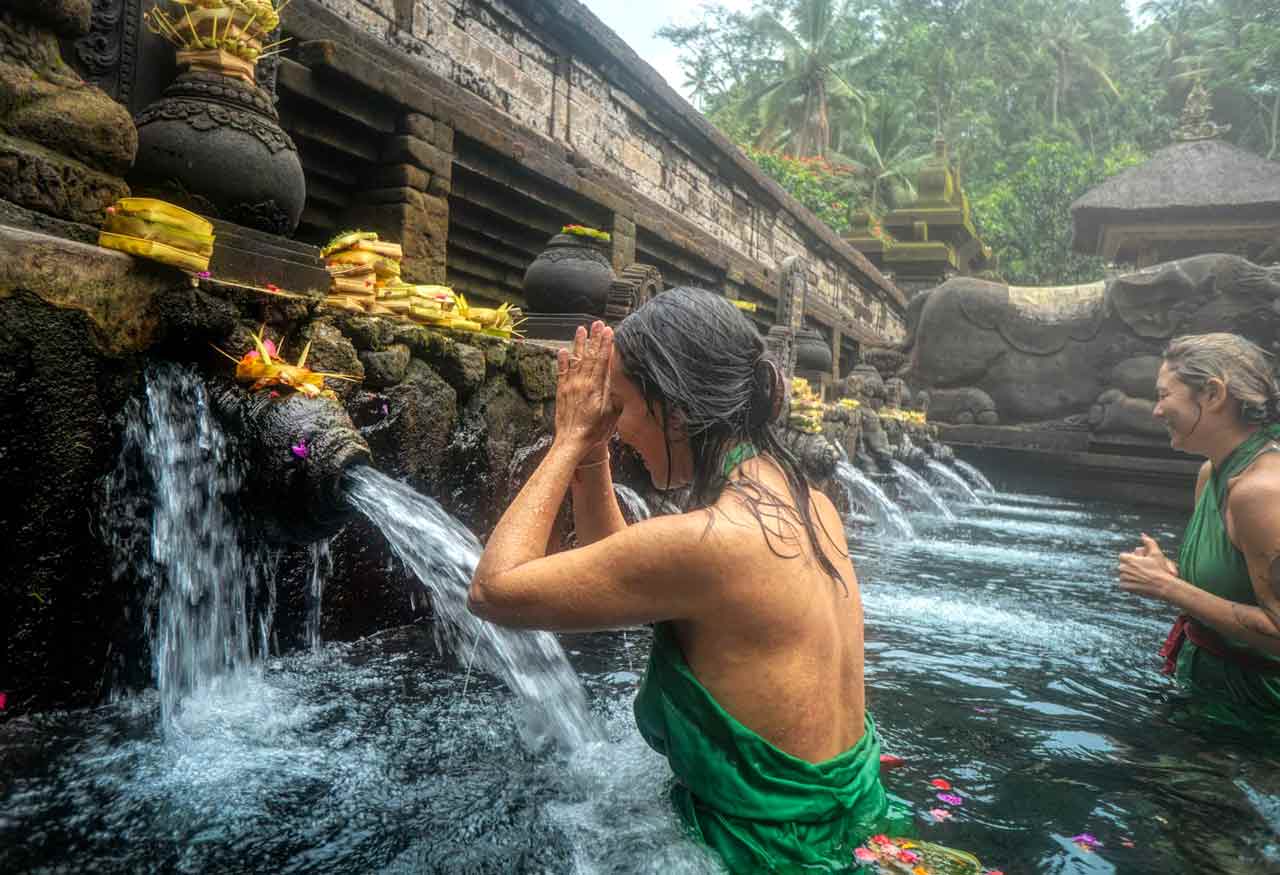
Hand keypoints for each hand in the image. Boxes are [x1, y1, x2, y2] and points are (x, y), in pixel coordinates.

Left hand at [555, 321, 619, 458]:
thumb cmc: (595, 431)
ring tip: (581, 329)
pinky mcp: (561, 392)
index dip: (606, 344)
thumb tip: (619, 377)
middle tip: (597, 324)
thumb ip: (615, 393)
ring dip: (579, 344)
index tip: (609, 331)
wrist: (572, 441)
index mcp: (595, 387)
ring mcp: (570, 386)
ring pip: (575, 360)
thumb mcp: (611, 413)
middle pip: (589, 356)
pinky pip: (561, 371)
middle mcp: (581, 383)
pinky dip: (562, 360)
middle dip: (594, 338)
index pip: (602, 360)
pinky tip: (563, 350)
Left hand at [1118, 533, 1179, 601]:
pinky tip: (1137, 584)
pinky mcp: (1124, 587)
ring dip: (1129, 576)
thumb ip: (1148, 542)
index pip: (1123, 557)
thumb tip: (1143, 534)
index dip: (1131, 559)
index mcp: (1127, 559)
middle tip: (1140, 571)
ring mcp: (1123, 578)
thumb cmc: (1159, 569)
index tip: (1138, 563)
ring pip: (1123, 575)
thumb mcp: (1156, 553)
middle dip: (1130, 568)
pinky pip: (1123, 585)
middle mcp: (1122, 568)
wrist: (1162, 586)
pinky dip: (1129, 585)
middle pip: (1123, 566)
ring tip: (1140, 577)